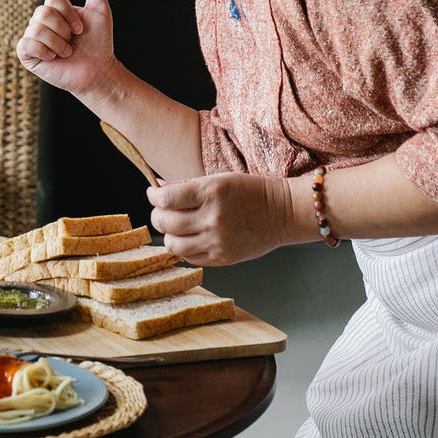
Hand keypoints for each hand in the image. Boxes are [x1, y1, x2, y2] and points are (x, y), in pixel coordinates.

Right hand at [17, 0, 119, 97]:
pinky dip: (44, 51)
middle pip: (44, 13)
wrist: (97, 70)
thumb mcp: (99, 11)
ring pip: (37, 29)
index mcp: (55, 11)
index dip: (69, 14)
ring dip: (58, 44)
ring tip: (65, 52)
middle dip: (64, 30)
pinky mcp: (26, 55)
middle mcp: (41, 22)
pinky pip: (27, 44)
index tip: (80, 28)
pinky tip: (53, 58)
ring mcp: (32, 38)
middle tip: (72, 42)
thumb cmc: (99, 43)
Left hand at [146, 173, 292, 265]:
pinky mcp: (223, 257)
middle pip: (165, 222)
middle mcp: (213, 218)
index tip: (153, 193)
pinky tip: (190, 238)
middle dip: (158, 215)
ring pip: (173, 245)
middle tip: (162, 210)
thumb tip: (157, 187)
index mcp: (211, 192)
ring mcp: (217, 240)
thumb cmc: (250, 192)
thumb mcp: (219, 179)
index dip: (153, 196)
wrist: (283, 212)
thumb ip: (186, 185)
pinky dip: (184, 248)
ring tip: (174, 227)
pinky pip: (190, 257)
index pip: (166, 198)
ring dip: (168, 235)